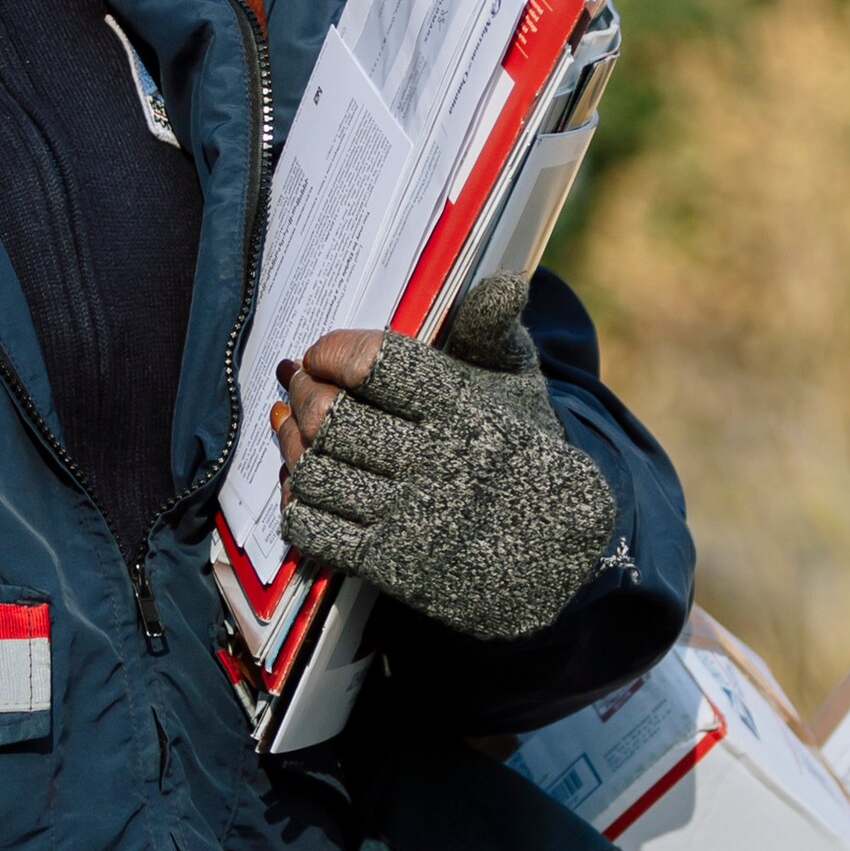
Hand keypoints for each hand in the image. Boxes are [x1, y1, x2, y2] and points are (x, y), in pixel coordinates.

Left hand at [272, 272, 620, 644]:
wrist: (557, 553)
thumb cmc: (520, 453)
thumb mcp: (519, 386)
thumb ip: (492, 331)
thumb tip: (508, 283)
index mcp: (465, 410)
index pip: (375, 363)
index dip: (332, 350)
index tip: (324, 352)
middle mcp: (437, 465)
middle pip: (331, 417)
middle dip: (303, 393)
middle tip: (301, 384)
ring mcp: (412, 520)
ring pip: (314, 472)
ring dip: (292, 445)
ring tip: (296, 427)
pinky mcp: (392, 567)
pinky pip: (312, 531)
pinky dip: (296, 502)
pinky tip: (307, 483)